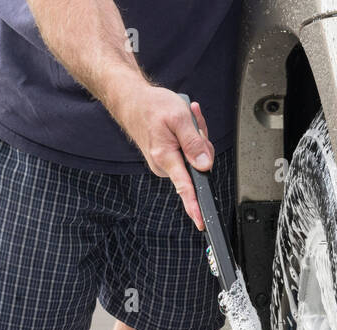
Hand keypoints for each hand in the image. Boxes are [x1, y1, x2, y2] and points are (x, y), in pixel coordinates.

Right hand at [113, 83, 213, 228]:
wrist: (130, 100)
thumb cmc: (152, 106)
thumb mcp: (179, 117)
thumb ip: (194, 143)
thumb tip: (205, 165)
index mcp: (165, 157)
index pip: (184, 187)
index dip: (194, 206)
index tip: (200, 221)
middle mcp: (163, 165)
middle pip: (198, 166)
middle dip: (202, 144)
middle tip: (193, 123)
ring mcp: (164, 164)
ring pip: (194, 158)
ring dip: (195, 138)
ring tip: (185, 120)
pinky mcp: (165, 159)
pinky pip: (187, 154)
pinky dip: (189, 139)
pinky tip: (183, 125)